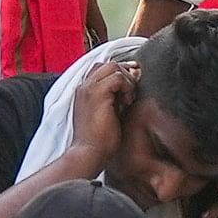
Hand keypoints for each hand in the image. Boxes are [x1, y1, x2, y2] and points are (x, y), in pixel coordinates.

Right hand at [65, 55, 136, 173]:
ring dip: (126, 80)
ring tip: (128, 99)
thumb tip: (133, 79)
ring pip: (113, 66)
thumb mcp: (109, 112)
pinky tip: (127, 102)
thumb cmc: (99, 140)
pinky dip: (127, 87)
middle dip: (124, 73)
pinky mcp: (97, 94)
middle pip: (108, 64)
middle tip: (131, 92)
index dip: (119, 73)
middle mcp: (84, 87)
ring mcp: (89, 89)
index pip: (102, 69)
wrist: (88, 153)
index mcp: (84, 91)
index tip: (131, 85)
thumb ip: (117, 96)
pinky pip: (118, 77)